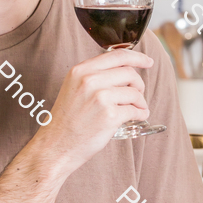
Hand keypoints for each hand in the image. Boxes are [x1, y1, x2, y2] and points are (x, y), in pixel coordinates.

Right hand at [28, 49, 153, 175]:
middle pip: (129, 73)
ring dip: (141, 101)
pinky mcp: (109, 116)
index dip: (137, 57)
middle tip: (138, 94)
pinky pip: (135, 110)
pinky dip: (141, 113)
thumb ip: (95, 75)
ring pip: (134, 92)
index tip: (148, 62)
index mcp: (81, 70)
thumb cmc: (67, 119)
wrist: (55, 146)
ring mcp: (100, 98)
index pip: (117, 55)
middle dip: (139, 84)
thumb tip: (125, 69)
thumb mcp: (74, 87)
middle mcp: (90, 80)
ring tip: (137, 108)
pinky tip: (138, 116)